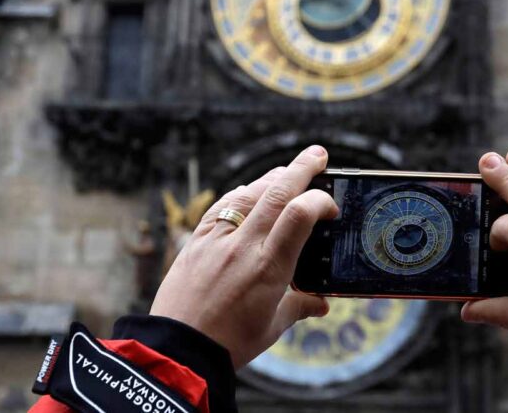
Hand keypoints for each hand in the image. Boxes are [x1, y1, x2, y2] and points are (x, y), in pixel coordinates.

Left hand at [150, 146, 337, 367]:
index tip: (331, 207)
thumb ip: (299, 306)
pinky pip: (220, 207)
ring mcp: (216, 240)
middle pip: (276, 192)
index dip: (320, 201)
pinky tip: (248, 192)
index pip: (299, 215)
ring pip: (247, 194)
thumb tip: (322, 303)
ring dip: (270, 178)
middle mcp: (243, 247)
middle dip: (301, 168)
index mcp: (269, 268)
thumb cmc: (228, 344)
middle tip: (318, 155)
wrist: (177, 351)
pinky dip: (239, 194)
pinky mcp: (195, 242)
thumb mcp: (272, 327)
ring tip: (287, 171)